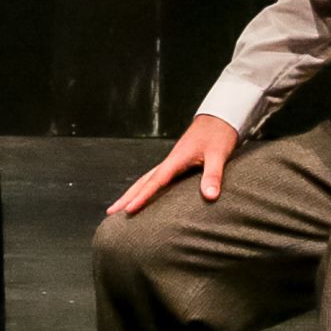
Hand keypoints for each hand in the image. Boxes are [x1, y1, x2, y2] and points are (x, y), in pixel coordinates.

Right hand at [110, 114, 240, 214]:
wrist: (219, 118)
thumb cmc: (218, 135)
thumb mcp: (219, 155)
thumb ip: (213, 175)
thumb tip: (209, 196)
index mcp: (176, 160)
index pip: (155, 181)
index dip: (142, 197)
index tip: (129, 210)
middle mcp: (169, 162)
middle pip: (142, 181)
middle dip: (126, 197)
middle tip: (110, 212)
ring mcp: (171, 163)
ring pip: (146, 180)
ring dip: (132, 193)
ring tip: (119, 208)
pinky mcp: (177, 164)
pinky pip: (155, 179)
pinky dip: (145, 188)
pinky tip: (143, 195)